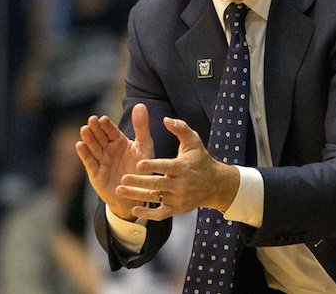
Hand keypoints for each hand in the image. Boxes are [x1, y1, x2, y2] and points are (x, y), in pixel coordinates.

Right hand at [75, 104, 154, 219]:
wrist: (138, 195)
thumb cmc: (142, 169)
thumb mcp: (144, 147)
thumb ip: (142, 127)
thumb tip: (141, 104)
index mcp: (119, 141)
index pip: (111, 130)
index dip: (106, 125)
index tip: (103, 118)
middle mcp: (108, 149)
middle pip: (100, 137)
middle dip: (95, 129)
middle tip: (91, 120)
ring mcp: (101, 161)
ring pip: (93, 148)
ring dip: (88, 139)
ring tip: (84, 130)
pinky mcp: (96, 174)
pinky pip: (90, 163)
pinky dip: (84, 154)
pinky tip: (80, 145)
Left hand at [118, 117, 239, 220]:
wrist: (215, 185)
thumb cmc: (200, 160)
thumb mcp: (194, 141)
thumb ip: (180, 128)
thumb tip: (166, 119)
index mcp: (182, 167)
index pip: (165, 167)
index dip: (152, 166)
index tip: (138, 164)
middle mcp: (181, 184)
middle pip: (157, 184)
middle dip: (139, 182)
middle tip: (123, 178)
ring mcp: (178, 198)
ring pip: (155, 198)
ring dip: (136, 196)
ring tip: (120, 191)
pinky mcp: (177, 209)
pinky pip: (161, 214)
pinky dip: (148, 215)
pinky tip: (134, 210)